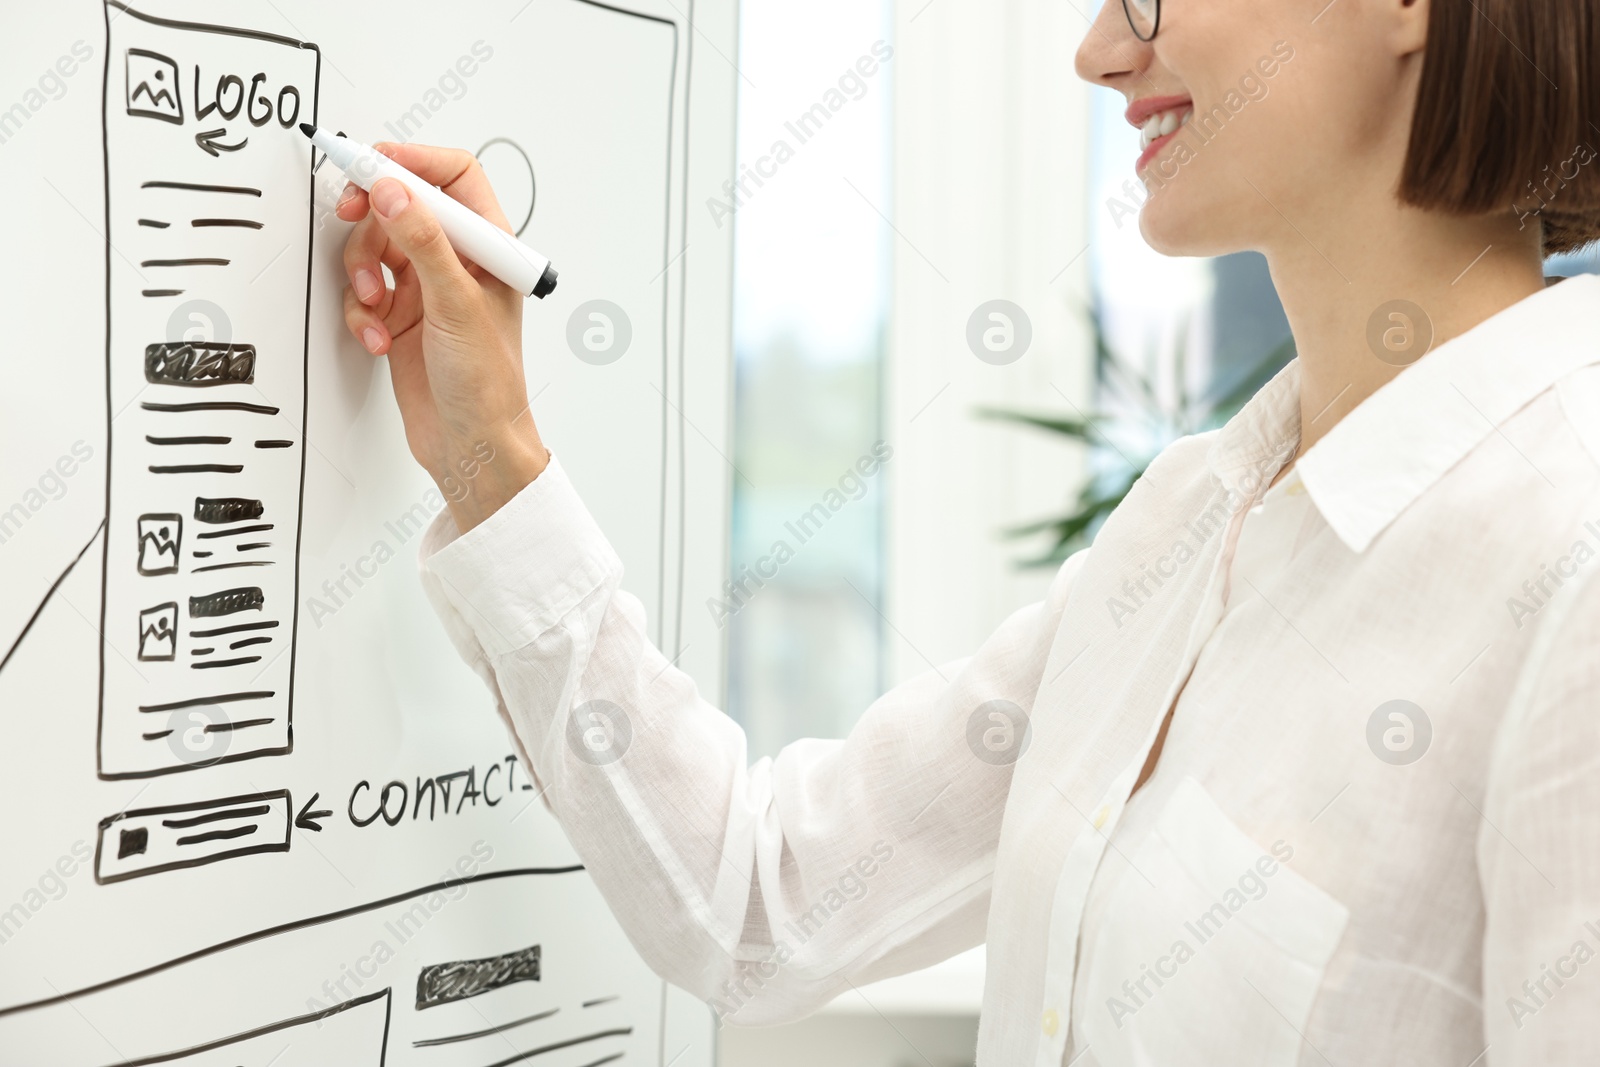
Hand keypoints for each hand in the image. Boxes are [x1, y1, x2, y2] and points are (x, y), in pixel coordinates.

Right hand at [337, 142, 548, 532]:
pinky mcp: (400, 316)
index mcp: (488, 248)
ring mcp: (427, 288)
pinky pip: (363, 292)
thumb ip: (423, 241)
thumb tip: (394, 190)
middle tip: (351, 213)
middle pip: (402, 205)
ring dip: (362, 273)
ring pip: (375, 248)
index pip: (453, 176)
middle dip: (373, 216)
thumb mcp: (455, 304)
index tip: (371, 164)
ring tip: (375, 305)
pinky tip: (378, 338)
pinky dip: (361, 313)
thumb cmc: (487, 384)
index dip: (412, 161)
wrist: (471, 445)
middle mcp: (458, 261)